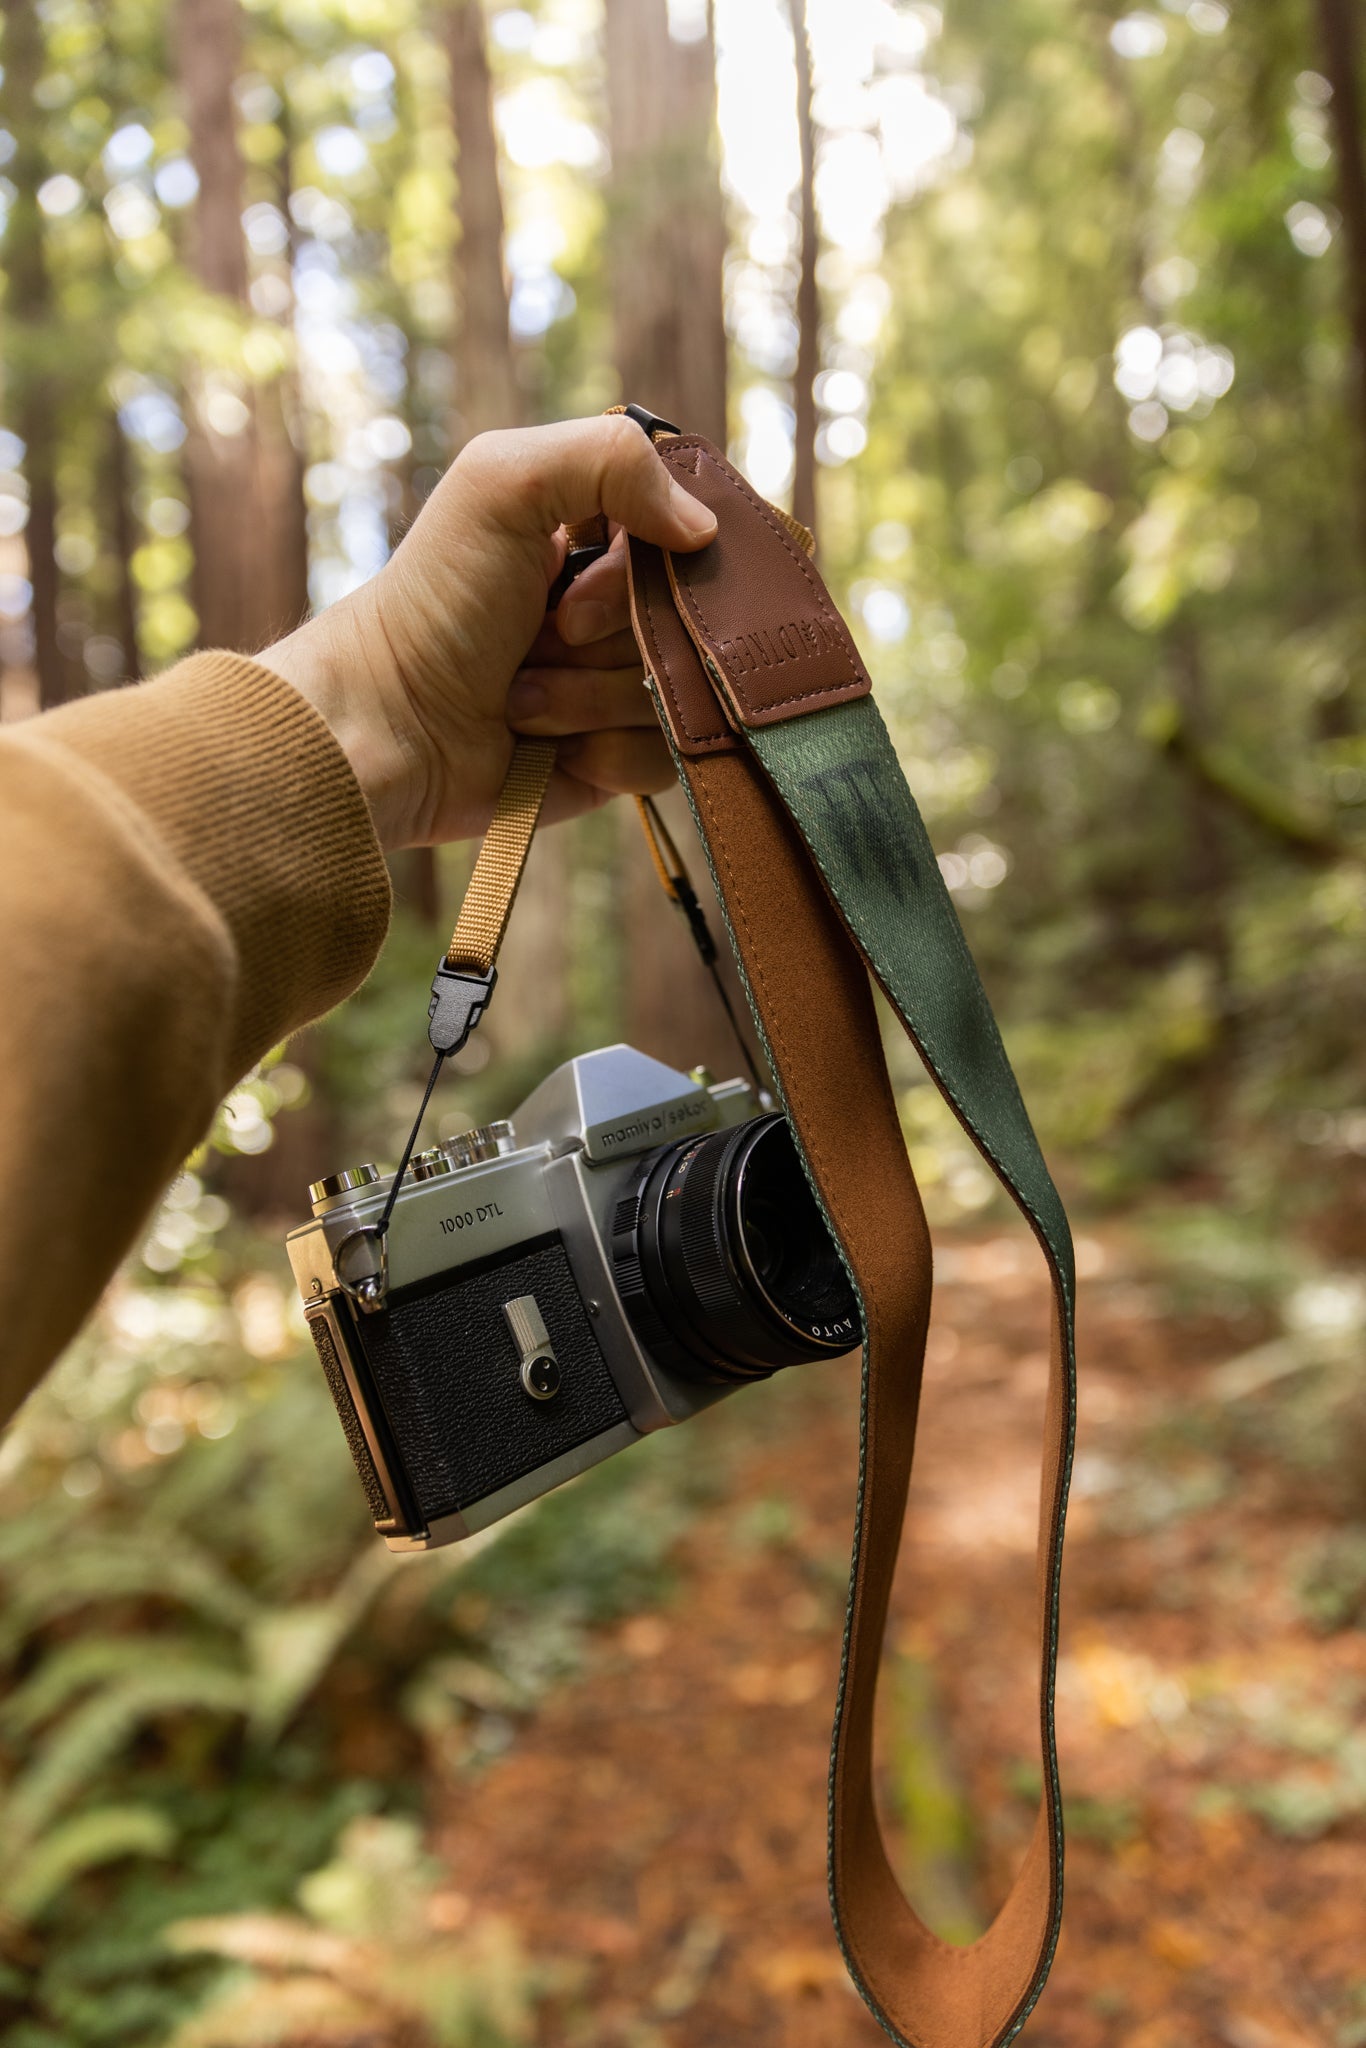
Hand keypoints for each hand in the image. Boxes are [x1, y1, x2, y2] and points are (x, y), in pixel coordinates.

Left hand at [258, 415, 715, 849]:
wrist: (388, 727)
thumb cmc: (435, 601)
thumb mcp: (503, 484)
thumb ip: (611, 458)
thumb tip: (705, 528)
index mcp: (596, 539)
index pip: (689, 539)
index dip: (649, 566)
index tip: (579, 586)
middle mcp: (615, 613)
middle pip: (689, 623)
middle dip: (613, 636)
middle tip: (547, 636)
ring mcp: (618, 689)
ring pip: (678, 693)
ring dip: (593, 697)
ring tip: (524, 698)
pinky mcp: (615, 762)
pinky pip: (664, 759)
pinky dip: (605, 753)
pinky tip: (550, 748)